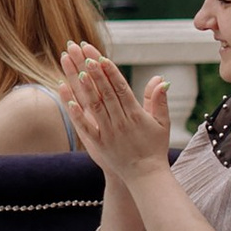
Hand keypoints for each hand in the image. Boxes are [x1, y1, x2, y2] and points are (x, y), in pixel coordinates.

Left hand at [56, 42, 172, 178]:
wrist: (146, 176)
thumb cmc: (155, 147)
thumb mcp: (162, 123)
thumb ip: (158, 101)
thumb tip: (160, 79)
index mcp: (136, 115)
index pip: (121, 88)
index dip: (110, 72)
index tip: (101, 57)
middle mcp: (121, 121)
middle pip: (105, 92)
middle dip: (94, 72)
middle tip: (84, 54)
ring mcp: (109, 133)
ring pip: (95, 106)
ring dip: (86, 88)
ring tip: (77, 70)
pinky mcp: (99, 144)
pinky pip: (86, 127)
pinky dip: (76, 113)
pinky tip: (68, 99)